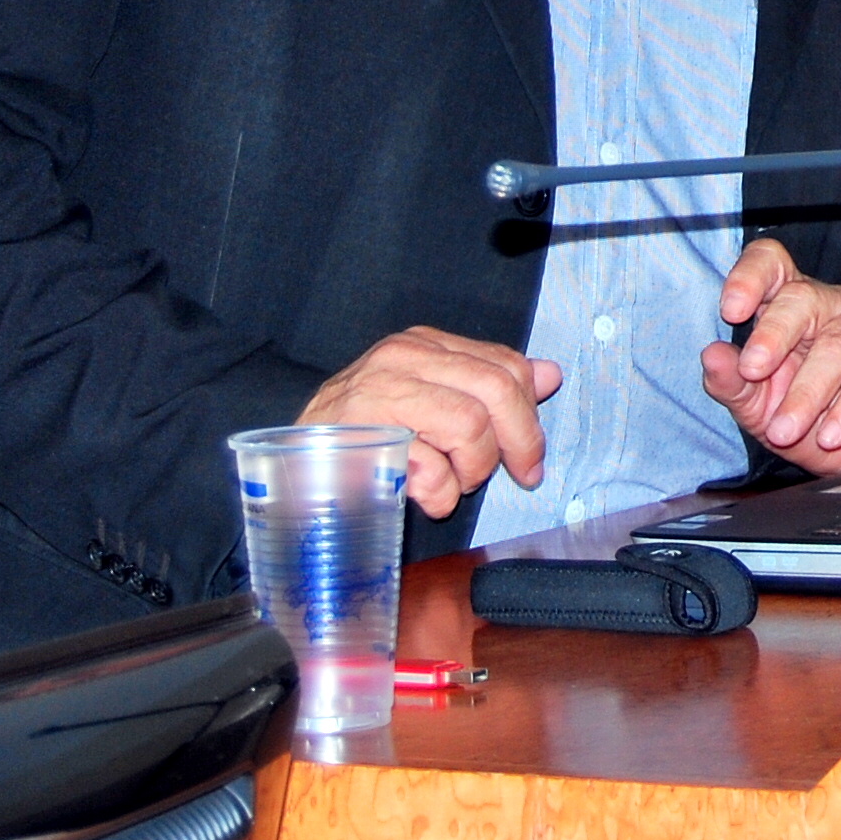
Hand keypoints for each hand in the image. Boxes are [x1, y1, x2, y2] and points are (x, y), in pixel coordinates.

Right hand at [299, 328, 561, 518]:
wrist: (292, 466)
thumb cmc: (364, 438)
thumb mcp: (431, 402)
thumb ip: (486, 387)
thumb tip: (548, 374)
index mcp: (424, 345)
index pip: (506, 365)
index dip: (528, 416)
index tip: (530, 458)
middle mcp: (402, 358)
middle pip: (497, 389)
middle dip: (516, 442)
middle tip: (514, 475)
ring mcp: (378, 393)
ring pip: (470, 426)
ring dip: (472, 471)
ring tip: (451, 485)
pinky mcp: (360, 435)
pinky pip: (430, 467)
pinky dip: (438, 493)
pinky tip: (420, 494)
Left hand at [700, 239, 840, 475]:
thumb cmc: (811, 422)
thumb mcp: (760, 409)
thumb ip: (733, 384)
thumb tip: (710, 356)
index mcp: (790, 308)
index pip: (771, 264)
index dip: (749, 277)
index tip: (731, 310)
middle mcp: (832, 306)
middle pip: (801, 297)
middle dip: (773, 334)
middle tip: (753, 371)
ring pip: (837, 345)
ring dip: (806, 393)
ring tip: (784, 431)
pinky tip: (831, 434)